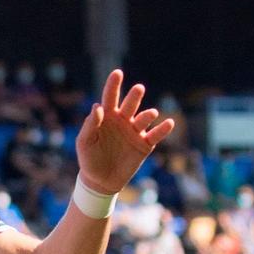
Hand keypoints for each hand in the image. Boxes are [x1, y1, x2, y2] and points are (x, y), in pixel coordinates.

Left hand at [76, 69, 177, 195]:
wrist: (100, 181)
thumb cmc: (89, 159)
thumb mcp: (84, 142)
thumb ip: (90, 125)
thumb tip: (96, 107)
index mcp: (107, 116)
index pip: (110, 97)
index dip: (114, 85)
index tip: (117, 73)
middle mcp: (123, 120)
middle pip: (130, 104)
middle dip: (134, 96)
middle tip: (138, 89)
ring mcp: (135, 132)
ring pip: (144, 119)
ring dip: (148, 115)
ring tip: (150, 113)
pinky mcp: (144, 145)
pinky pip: (155, 135)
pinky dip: (163, 129)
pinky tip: (169, 123)